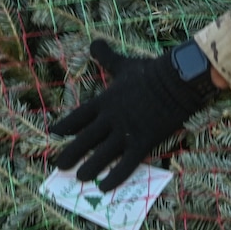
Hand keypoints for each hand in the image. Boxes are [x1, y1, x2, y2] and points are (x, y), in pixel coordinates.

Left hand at [52, 39, 215, 191]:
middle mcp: (111, 118)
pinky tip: (104, 187)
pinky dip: (114, 177)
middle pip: (84, 139)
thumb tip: (94, 42)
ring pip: (101, 155)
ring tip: (80, 178)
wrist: (176, 80)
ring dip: (89, 168)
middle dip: (71, 153)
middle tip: (58, 165)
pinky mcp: (143, 142)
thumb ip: (107, 56)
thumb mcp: (124, 63)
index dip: (65, 126)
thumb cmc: (151, 71)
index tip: (54, 133)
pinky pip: (126, 165)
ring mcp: (126, 132)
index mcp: (105, 100)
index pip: (79, 116)